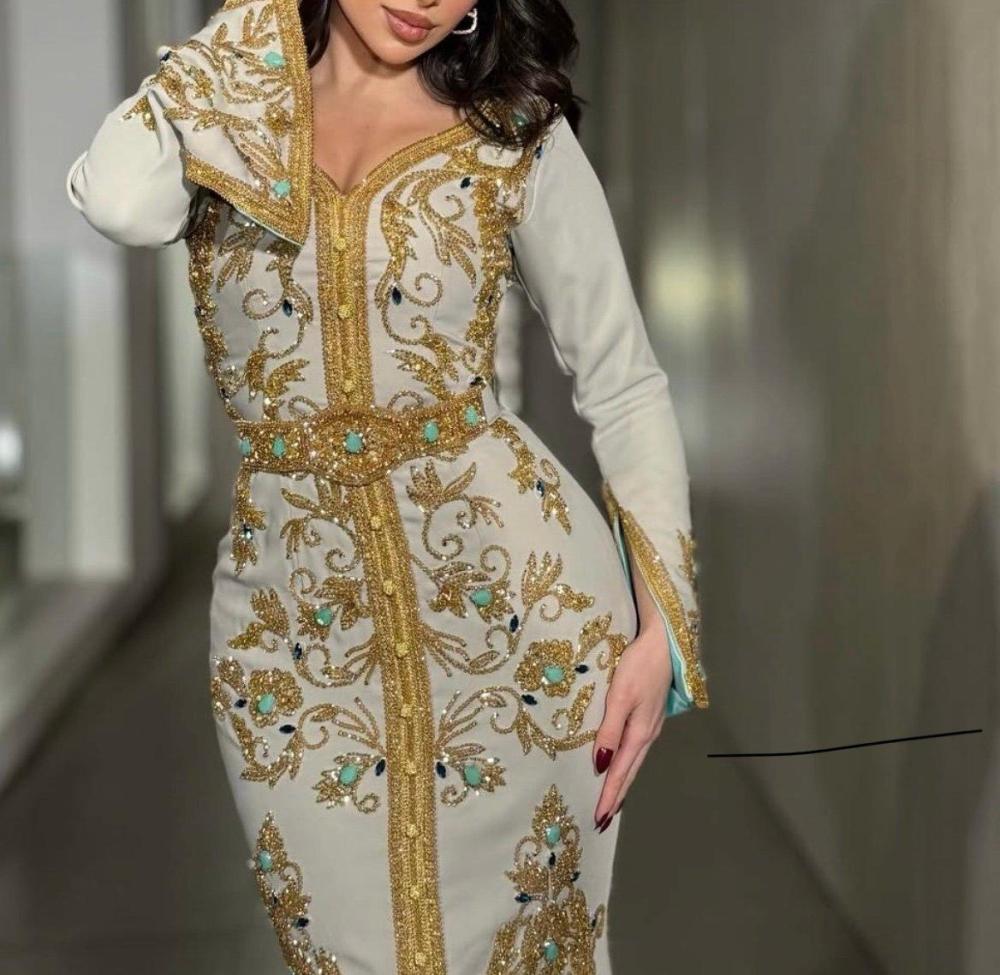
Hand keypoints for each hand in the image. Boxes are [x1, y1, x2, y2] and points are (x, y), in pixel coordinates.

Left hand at [591, 613, 670, 830]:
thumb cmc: (640, 666)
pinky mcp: (650, 715)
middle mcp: (647, 734)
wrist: (664, 643)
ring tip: (611, 801)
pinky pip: (636, 749)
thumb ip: (610, 731)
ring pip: (634, 762)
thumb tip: (601, 765)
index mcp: (639, 733)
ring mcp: (651, 725)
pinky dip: (628, 765)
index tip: (599, 819)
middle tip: (603, 821)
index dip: (609, 796)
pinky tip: (622, 765)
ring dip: (622, 783)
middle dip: (616, 797)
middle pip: (630, 772)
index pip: (621, 772)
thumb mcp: (620, 696)